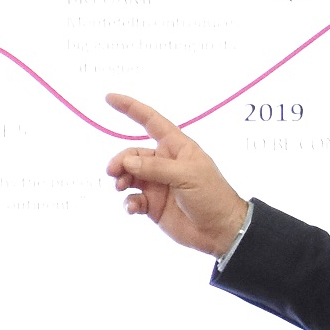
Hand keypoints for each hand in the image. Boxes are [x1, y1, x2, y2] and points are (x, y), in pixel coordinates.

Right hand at [104, 93, 249, 257]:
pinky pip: (133, 198)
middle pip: (133, 154)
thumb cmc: (211, 195)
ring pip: (130, 175)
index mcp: (176, 147)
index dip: (130, 108)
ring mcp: (157, 184)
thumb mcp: (187, 175)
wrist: (220, 231)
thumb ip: (156, 168)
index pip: (151, 121)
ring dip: (121, 179)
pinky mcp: (153, 205)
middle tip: (114, 172)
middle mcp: (164, 163)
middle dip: (121, 160)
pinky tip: (132, 208)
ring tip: (121, 188)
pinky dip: (129, 202)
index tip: (109, 98)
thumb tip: (128, 163)